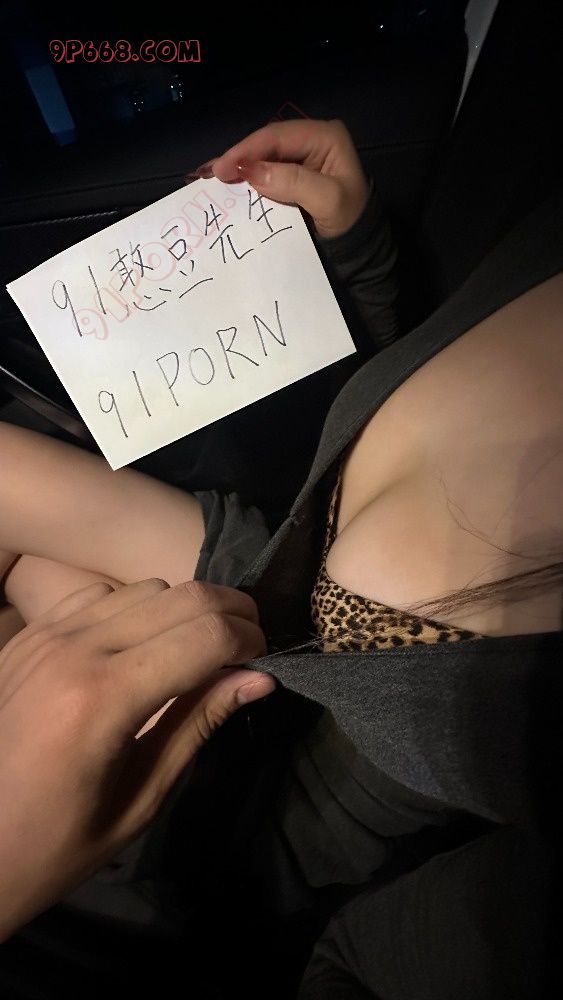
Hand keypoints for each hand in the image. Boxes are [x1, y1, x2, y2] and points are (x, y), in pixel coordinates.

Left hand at [0, 578, 273, 940]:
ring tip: (196, 650)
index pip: (205, 637)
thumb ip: (198, 724)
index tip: (263, 663)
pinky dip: (136, 608)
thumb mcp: (140, 798)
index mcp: (103, 700)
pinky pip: (100, 594)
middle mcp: (73, 650)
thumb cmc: (55, 845)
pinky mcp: (28, 634)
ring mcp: (45, 635)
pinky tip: (139, 646)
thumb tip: (260, 678)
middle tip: (246, 648)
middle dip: (230, 614)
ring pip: (144, 587)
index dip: (249, 642)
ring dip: (184, 610)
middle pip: (182, 596)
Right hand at [207, 119, 369, 238]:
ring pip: (263, 156)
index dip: (247, 150)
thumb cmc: (350, 221)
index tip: (223, 169)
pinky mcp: (293, 175)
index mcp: (325, 136)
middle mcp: (312, 140)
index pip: (278, 136)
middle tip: (210, 173)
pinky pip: (266, 171)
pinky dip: (246, 177)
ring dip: (239, 166)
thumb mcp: (327, 200)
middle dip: (239, 157)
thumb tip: (252, 172)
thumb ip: (292, 182)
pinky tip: (227, 182)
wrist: (360, 247)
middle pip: (267, 144)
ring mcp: (302, 158)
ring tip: (211, 177)